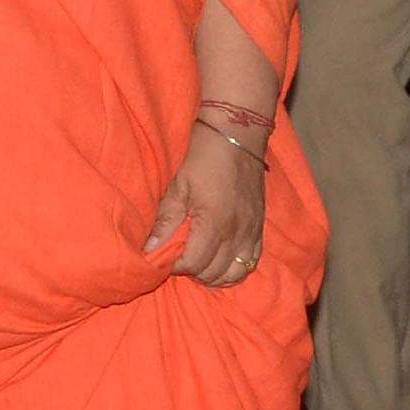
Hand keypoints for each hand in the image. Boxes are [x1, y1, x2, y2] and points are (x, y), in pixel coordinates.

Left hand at [144, 117, 267, 286]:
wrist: (237, 135)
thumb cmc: (203, 157)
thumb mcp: (178, 186)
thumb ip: (166, 221)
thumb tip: (149, 248)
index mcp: (214, 223)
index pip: (194, 264)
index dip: (176, 265)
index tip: (165, 255)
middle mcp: (236, 232)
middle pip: (214, 273)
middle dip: (193, 271)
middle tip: (180, 256)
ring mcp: (251, 231)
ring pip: (235, 273)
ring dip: (215, 274)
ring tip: (200, 261)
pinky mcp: (260, 227)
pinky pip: (251, 261)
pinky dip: (235, 267)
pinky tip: (221, 259)